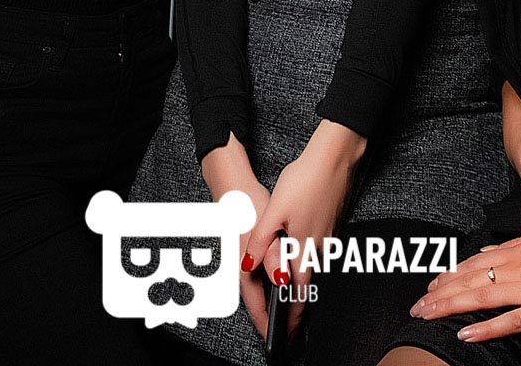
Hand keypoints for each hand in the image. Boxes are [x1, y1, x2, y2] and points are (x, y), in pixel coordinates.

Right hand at [201, 138, 274, 336]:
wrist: (232, 184)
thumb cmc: (246, 205)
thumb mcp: (264, 230)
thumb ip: (274, 257)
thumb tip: (282, 282)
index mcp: (243, 267)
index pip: (257, 306)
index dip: (270, 323)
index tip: (284, 336)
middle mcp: (240, 268)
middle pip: (257, 301)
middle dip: (272, 316)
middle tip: (288, 329)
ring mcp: (241, 260)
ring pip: (257, 289)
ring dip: (270, 302)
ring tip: (285, 313)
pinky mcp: (245, 252)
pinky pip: (256, 276)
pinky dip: (267, 286)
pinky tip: (278, 283)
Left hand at [244, 120, 366, 333]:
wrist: (335, 156)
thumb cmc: (305, 180)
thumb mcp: (274, 211)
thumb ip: (261, 242)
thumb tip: (248, 267)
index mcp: (306, 248)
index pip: (300, 292)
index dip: (293, 313)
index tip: (288, 330)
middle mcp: (321, 246)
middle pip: (309, 281)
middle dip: (299, 302)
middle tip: (291, 319)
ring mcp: (329, 233)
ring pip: (314, 264)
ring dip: (304, 280)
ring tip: (293, 290)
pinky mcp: (332, 220)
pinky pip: (320, 247)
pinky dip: (310, 258)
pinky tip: (302, 251)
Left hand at [410, 226, 520, 342]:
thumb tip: (495, 250)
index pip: (476, 263)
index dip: (451, 274)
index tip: (432, 285)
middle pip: (471, 280)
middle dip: (440, 293)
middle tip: (417, 306)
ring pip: (481, 297)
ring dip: (450, 307)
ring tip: (427, 316)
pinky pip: (510, 321)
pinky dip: (485, 328)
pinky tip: (464, 334)